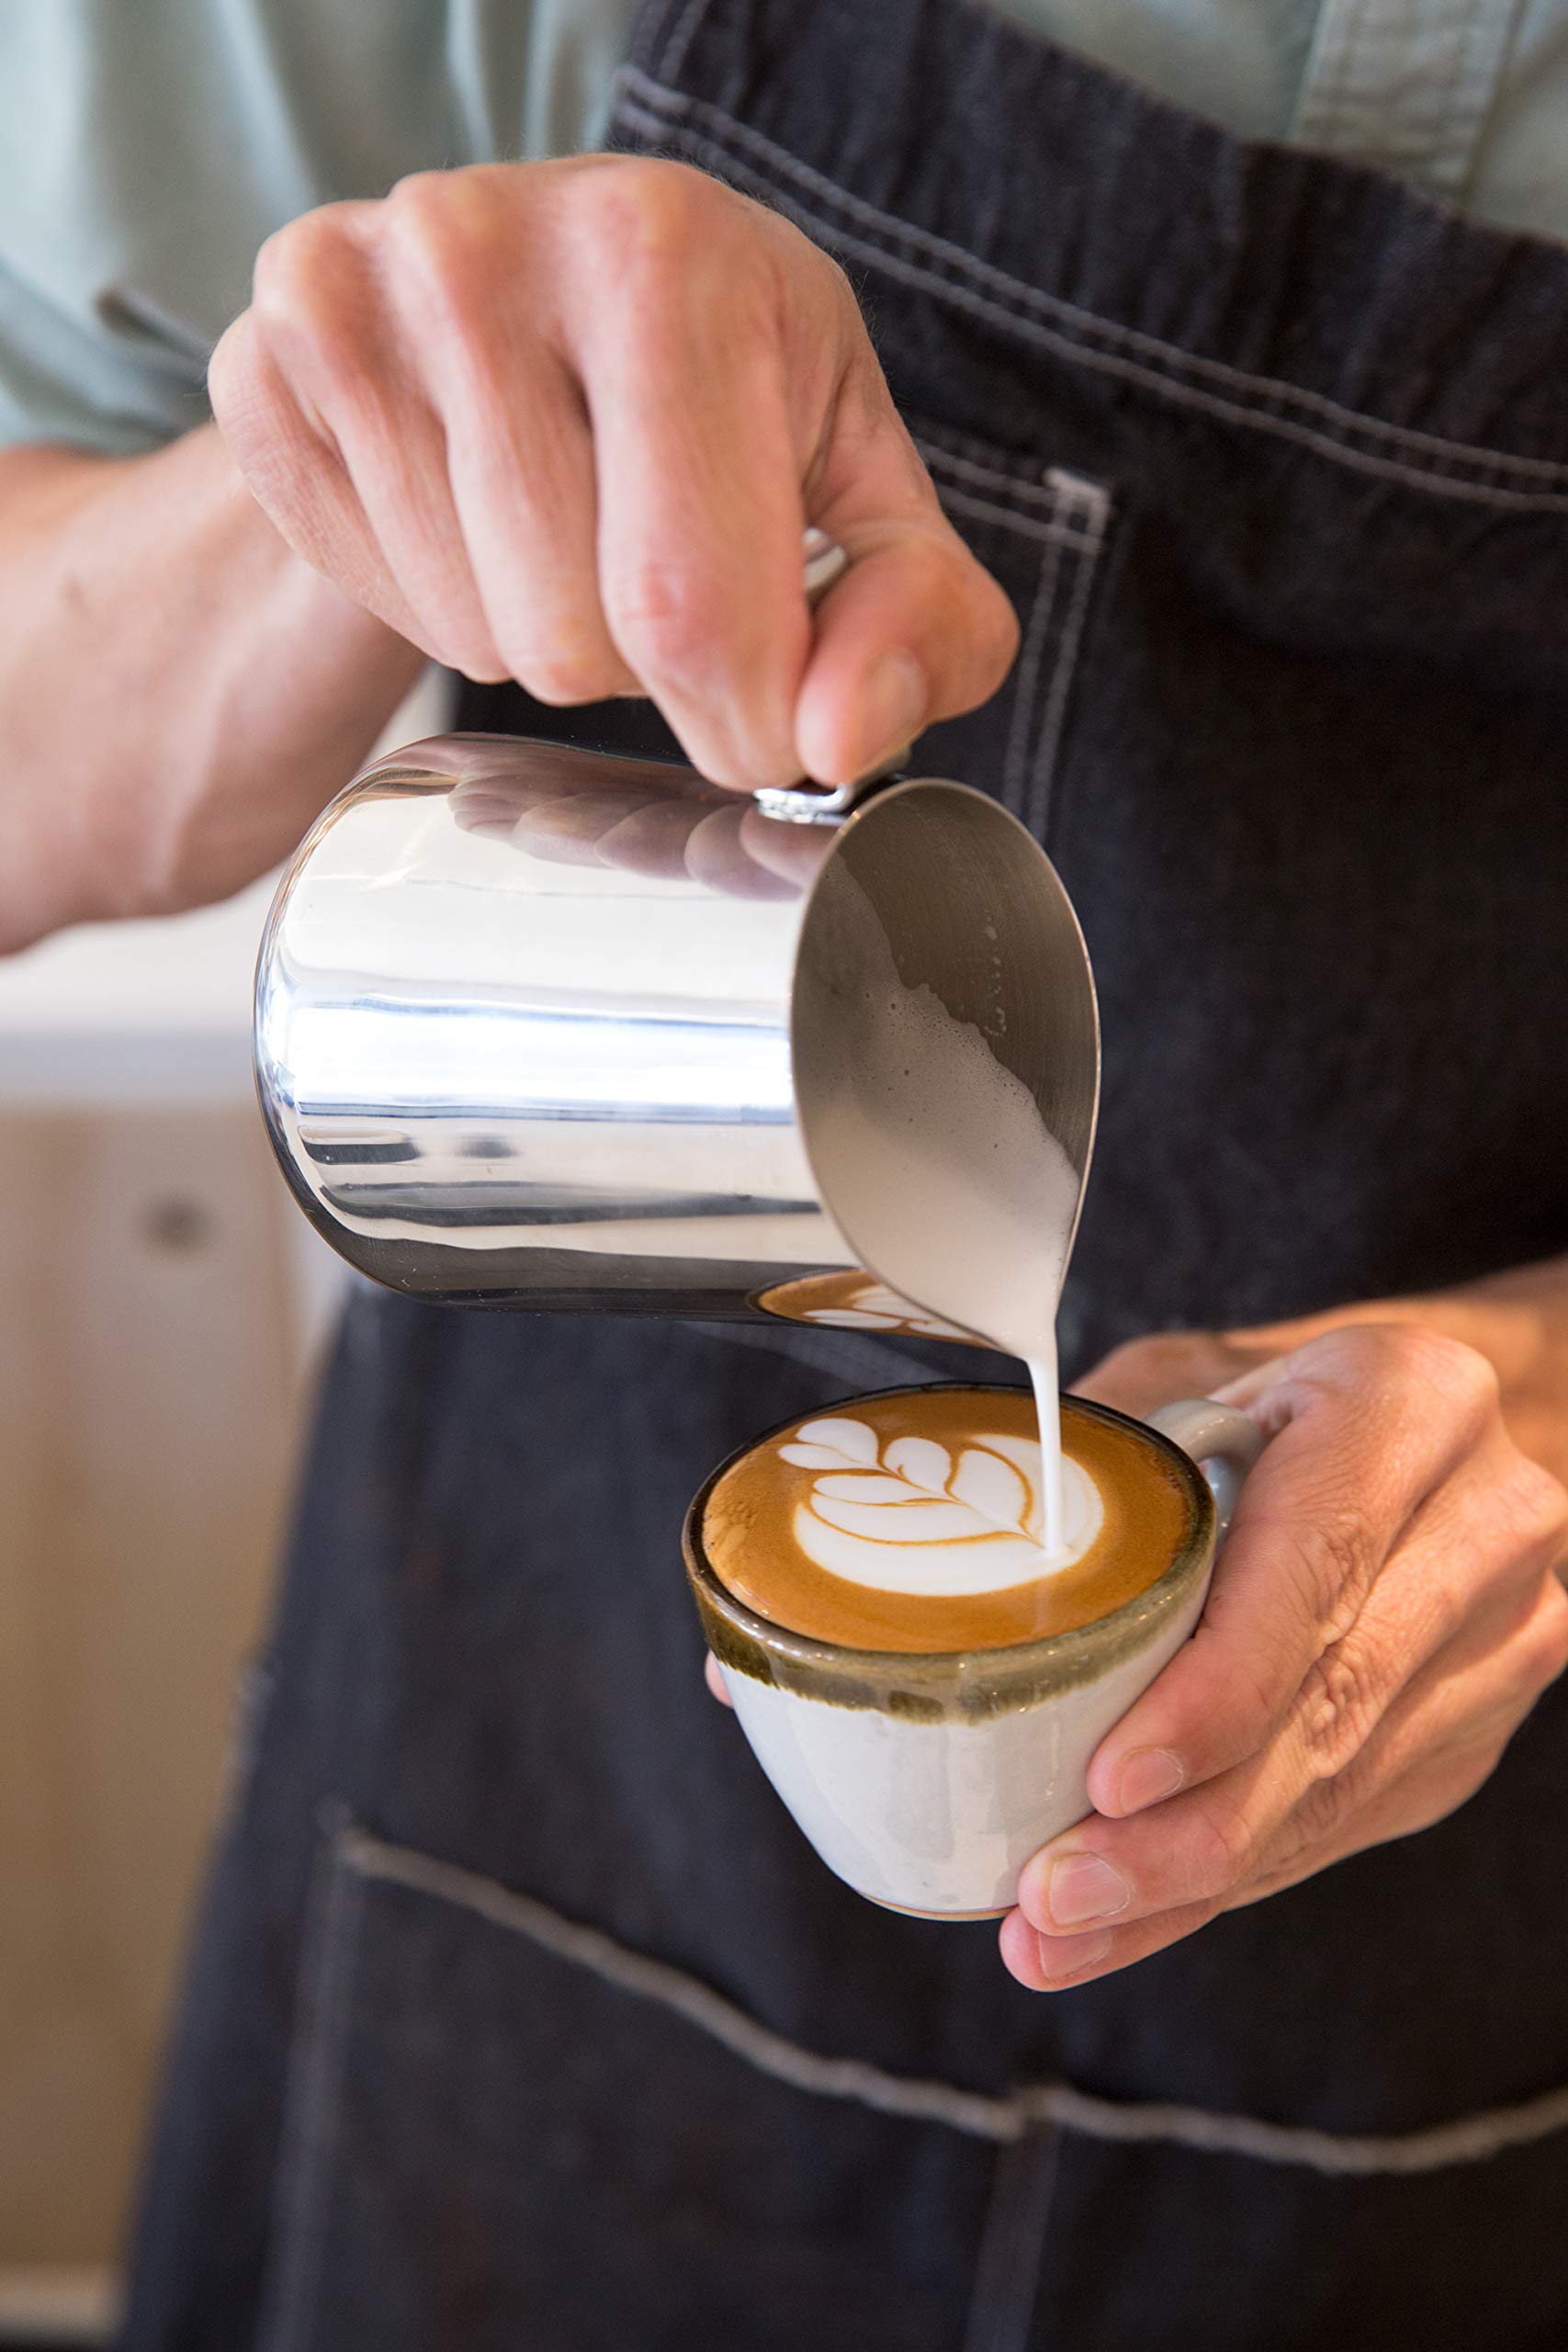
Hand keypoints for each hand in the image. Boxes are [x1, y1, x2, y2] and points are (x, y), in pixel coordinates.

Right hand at [209, 156, 1017, 789]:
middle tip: (657, 562)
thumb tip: (841, 737)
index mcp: (665, 253)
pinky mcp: (264, 375)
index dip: (744, 722)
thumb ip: (919, 621)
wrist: (549, 284)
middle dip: (645, 670)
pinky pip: (383, 612)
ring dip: (548, 637)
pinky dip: (447, 609)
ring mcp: (352, 304)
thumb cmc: (731, 394)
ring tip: (571, 524)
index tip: (766, 716)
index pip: (691, 608)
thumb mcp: (864, 488)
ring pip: (480, 644)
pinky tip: (477, 511)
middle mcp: (484, 245)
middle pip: (574, 644)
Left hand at [1000, 1317, 1567, 1990]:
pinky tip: (1137, 1915)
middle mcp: (1479, 1527)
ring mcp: (1495, 1639)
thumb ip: (1107, 1441)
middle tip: (1056, 1893)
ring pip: (1339, 1789)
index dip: (1215, 1692)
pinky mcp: (1471, 1724)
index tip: (1112, 1779)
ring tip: (1062, 1928)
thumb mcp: (1200, 1370)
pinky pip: (1346, 1821)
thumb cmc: (1286, 1394)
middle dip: (1183, 1830)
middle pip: (1328, 1710)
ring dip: (1193, 1879)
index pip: (1314, 1569)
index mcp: (1407, 1406)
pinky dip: (1232, 1876)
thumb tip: (969, 1529)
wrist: (1436, 1433)